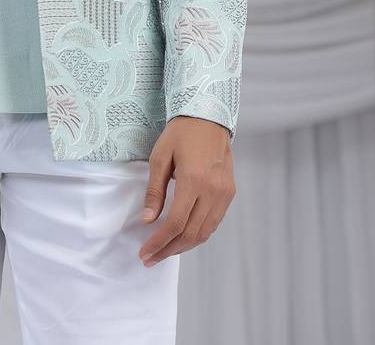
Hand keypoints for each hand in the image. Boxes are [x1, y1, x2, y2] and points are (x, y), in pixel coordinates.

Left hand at [138, 116, 234, 266]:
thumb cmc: (180, 133)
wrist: (208, 116)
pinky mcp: (229, 193)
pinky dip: (198, 235)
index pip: (176, 223)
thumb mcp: (160, 157)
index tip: (145, 252)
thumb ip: (155, 190)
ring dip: (183, 246)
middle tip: (150, 259)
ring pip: (204, 232)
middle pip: (191, 233)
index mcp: (194, 180)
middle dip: (168, 249)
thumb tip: (148, 220)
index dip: (159, 242)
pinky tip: (183, 237)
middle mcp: (213, 191)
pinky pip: (213, 223)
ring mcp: (224, 194)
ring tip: (164, 252)